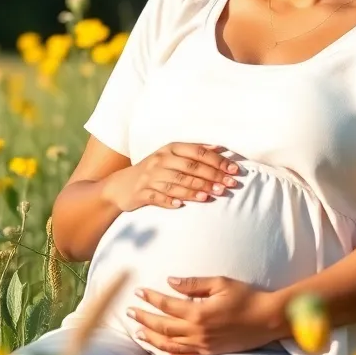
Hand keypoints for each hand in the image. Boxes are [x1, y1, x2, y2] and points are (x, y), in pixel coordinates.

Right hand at [100, 143, 240, 212]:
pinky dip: (170, 201)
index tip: (234, 169)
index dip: (217, 160)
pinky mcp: (143, 193)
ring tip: (212, 195)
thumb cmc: (153, 170)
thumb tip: (219, 148)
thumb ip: (194, 152)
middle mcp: (161, 160)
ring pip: (177, 183)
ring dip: (196, 189)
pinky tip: (181, 205)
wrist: (121, 185)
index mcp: (170, 149)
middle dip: (212, 176)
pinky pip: (158, 197)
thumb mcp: (170, 156)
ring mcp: (150, 177)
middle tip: (229, 185)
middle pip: (190, 168)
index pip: (198, 152)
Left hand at [125, 276, 284, 354]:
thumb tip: (170, 281)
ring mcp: (204, 346)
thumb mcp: (221, 283)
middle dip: (143, 319)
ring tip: (137, 333)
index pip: (167, 305)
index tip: (138, 291)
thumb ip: (194, 283)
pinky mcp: (211, 353)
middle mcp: (198, 332)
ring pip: (170, 344)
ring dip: (152, 338)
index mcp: (199, 313)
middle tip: (129, 312)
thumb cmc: (246, 296)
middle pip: (163, 327)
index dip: (150, 298)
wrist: (268, 320)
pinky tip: (162, 353)